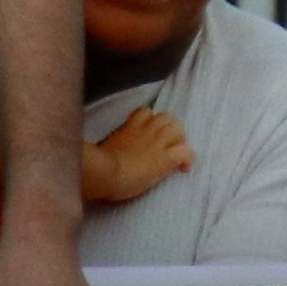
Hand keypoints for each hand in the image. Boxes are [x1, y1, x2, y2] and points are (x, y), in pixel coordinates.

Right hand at [79, 103, 195, 209]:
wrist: (105, 172)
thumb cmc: (98, 164)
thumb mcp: (104, 148)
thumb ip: (113, 145)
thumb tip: (110, 152)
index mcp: (129, 128)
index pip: (145, 112)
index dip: (151, 121)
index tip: (150, 134)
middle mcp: (145, 131)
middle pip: (166, 117)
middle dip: (170, 128)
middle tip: (167, 145)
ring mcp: (157, 143)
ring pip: (178, 129)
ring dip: (180, 140)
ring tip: (176, 153)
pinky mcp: (166, 158)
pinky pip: (186, 152)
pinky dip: (188, 159)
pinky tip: (183, 168)